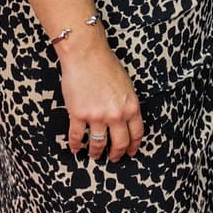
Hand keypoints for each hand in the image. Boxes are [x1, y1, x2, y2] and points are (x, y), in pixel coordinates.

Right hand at [56, 30, 143, 160]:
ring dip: (97, 152)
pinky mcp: (79, 115)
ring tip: (95, 155)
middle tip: (114, 158)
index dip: (134, 146)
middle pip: (120, 143)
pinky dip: (76, 145)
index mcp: (131, 106)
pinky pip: (77, 136)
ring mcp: (97, 116)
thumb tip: (125, 119)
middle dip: (117, 154)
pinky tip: (75, 149)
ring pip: (99, 144)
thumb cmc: (106, 65)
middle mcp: (116, 115)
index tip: (131, 152)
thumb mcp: (126, 85)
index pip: (136, 133)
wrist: (86, 55)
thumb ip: (127, 104)